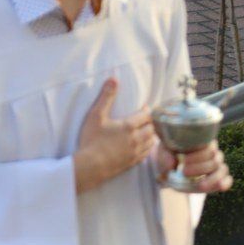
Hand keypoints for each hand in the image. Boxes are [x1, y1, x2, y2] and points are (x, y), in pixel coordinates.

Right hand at [73, 79, 155, 193]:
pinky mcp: (133, 162)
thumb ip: (106, 97)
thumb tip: (113, 79)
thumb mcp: (96, 115)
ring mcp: (136, 152)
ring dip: (151, 135)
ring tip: (147, 131)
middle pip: (152, 129)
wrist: (91, 165)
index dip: (147, 111)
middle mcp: (136, 139)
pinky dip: (147, 148)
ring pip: (152, 142)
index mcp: (129, 126)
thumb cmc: (92, 139)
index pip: (146, 116)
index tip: (145, 107)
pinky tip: (142, 146)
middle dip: (151, 123)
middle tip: (147, 119)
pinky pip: (147, 154)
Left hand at [155, 141, 233, 193]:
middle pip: (214, 159)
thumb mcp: (163, 153)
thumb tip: (172, 163)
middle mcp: (212, 152)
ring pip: (222, 170)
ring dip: (212, 179)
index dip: (197, 155)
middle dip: (200, 167)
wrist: (168, 170)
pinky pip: (227, 180)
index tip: (183, 161)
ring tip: (201, 185)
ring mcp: (217, 165)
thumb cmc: (168, 156)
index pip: (207, 146)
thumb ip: (165, 155)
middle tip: (185, 172)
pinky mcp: (219, 178)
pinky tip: (220, 187)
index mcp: (201, 141)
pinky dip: (225, 183)